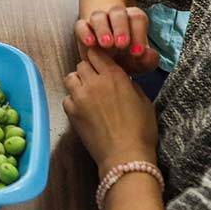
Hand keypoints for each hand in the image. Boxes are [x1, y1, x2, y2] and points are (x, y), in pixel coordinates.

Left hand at [63, 48, 158, 176]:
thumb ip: (129, 84)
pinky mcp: (71, 111)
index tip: (102, 64)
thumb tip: (120, 79)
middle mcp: (94, 81)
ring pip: (70, 77)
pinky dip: (73, 100)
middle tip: (96, 81)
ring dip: (78, 82)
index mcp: (114, 75)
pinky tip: (82, 109)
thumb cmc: (141, 129)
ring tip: (86, 93)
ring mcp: (79, 96)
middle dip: (89, 70)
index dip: (99, 57)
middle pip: (82, 64)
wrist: (125, 156)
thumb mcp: (143, 101)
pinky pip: (66, 97)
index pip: (97, 53)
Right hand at [74, 5, 159, 74]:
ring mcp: (97, 20)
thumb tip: (148, 54)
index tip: (137, 52)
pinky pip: (81, 25)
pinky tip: (89, 43)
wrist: (105, 60)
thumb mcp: (139, 62)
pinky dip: (84, 32)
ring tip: (106, 44)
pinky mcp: (82, 28)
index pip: (137, 18)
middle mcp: (115, 16)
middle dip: (120, 27)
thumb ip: (148, 60)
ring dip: (102, 29)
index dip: (139, 33)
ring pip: (98, 16)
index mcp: (132, 20)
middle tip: (122, 44)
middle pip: (118, 12)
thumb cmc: (126, 58)